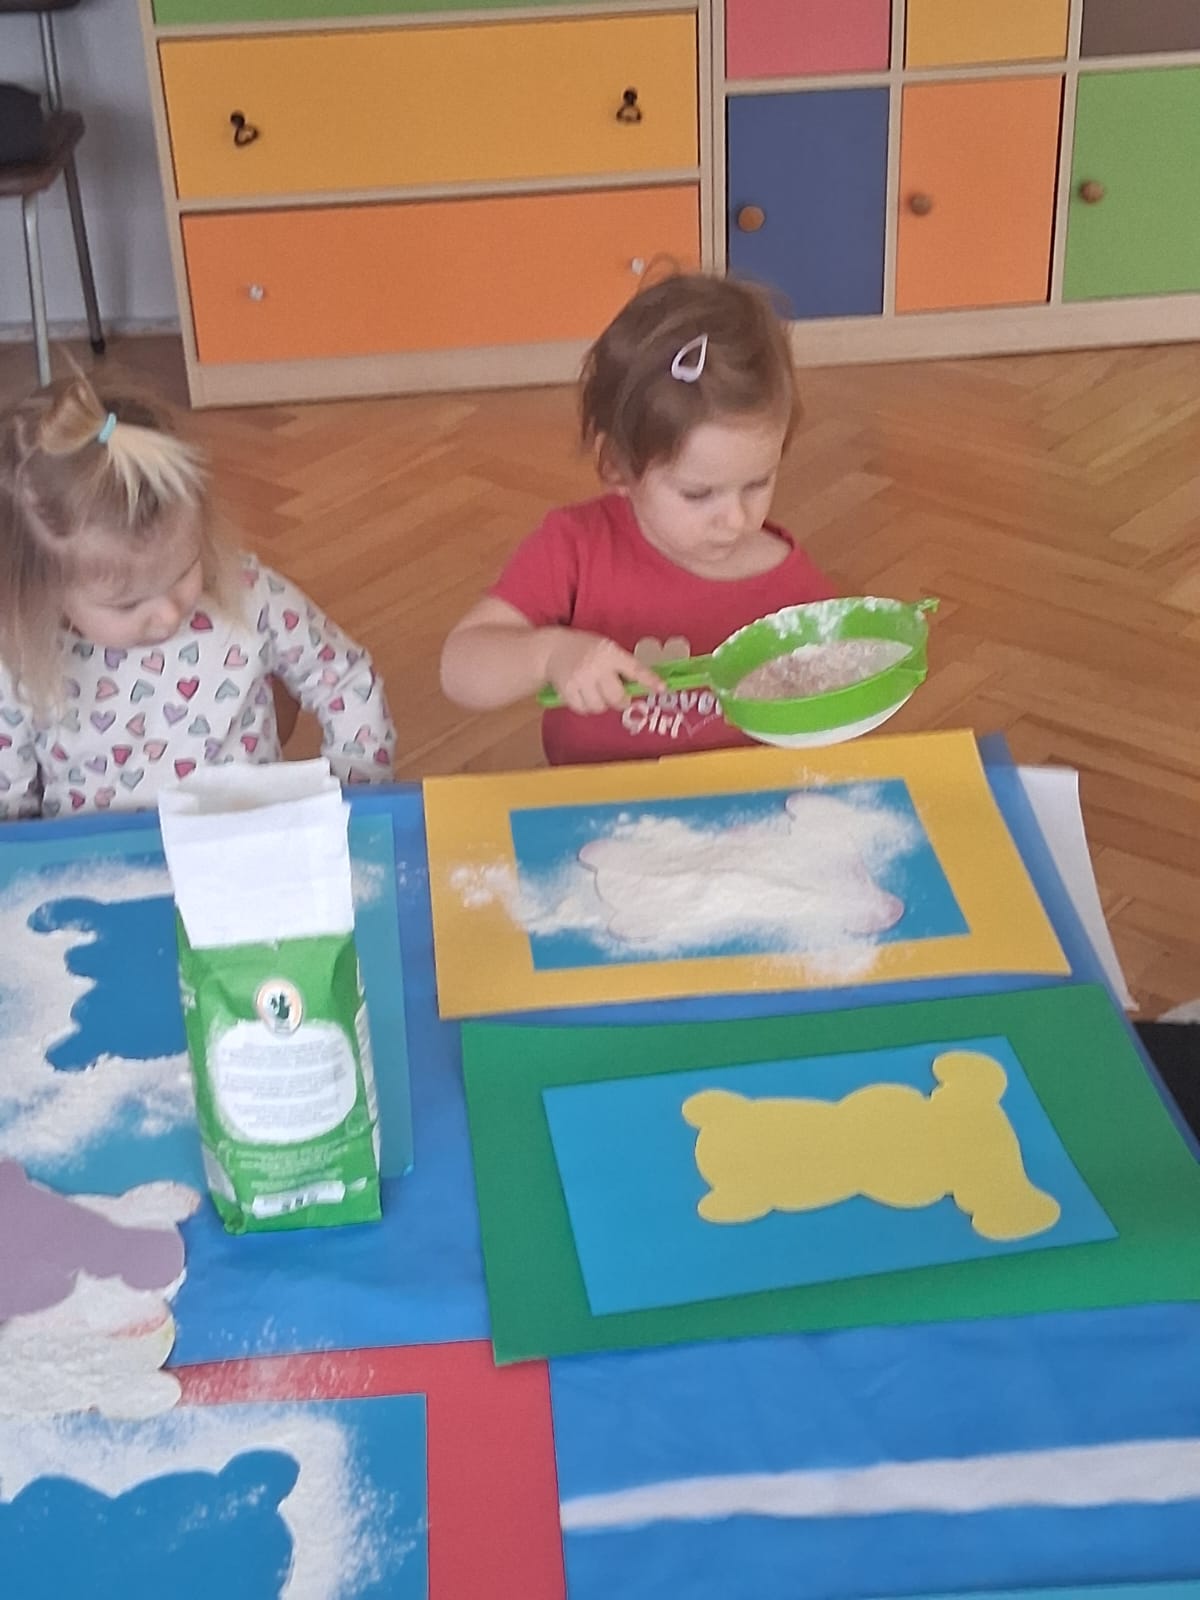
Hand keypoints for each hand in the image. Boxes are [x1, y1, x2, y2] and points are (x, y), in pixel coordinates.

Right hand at [544, 631, 664, 713]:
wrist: (552, 649)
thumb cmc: (585, 648)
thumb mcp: (606, 648)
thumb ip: (622, 664)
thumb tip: (642, 686)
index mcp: (609, 652)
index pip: (634, 669)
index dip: (649, 680)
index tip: (662, 688)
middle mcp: (595, 666)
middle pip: (617, 697)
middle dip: (622, 701)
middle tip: (620, 698)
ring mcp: (580, 679)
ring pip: (600, 707)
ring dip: (602, 705)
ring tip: (598, 693)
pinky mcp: (567, 690)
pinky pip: (583, 710)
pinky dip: (587, 707)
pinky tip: (585, 696)